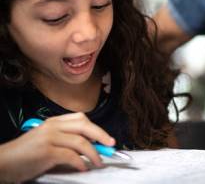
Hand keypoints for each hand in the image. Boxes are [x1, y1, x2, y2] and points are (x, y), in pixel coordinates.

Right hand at [0, 112, 114, 182]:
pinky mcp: (46, 152)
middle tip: (111, 146)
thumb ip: (64, 141)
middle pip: (84, 126)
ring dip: (94, 153)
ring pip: (81, 142)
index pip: (81, 119)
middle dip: (101, 136)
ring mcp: (49, 138)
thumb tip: (88, 148)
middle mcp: (52, 126)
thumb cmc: (24, 155)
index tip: (106, 138)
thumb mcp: (45, 141)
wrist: (2, 163)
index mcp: (53, 122)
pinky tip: (83, 168)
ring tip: (99, 162)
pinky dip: (81, 163)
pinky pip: (71, 156)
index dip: (96, 128)